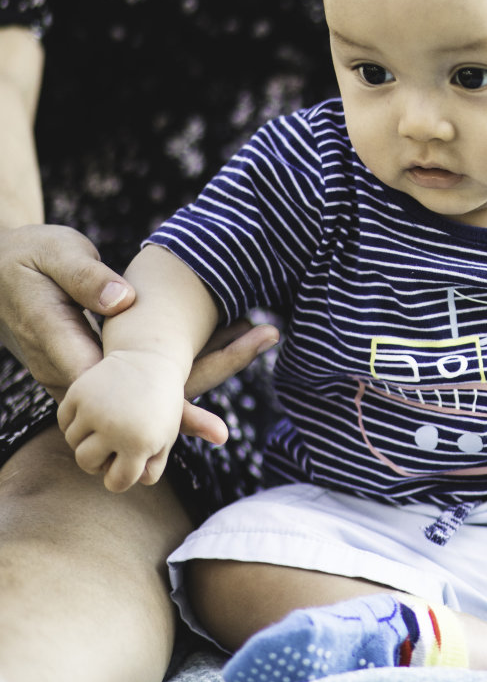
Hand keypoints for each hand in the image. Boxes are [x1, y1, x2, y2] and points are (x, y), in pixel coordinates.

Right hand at [0, 224, 276, 436]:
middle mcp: (76, 374)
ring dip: (202, 374)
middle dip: (197, 403)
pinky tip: (230, 338)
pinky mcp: (98, 368)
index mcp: (64, 349)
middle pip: (146, 402)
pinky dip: (186, 363)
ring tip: (262, 334)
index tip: (211, 427)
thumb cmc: (28, 257)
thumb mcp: (53, 254)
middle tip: (244, 391)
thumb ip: (85, 277)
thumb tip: (124, 300)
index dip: (169, 414)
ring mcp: (87, 376)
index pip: (123, 398)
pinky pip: (145, 376)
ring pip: (149, 391)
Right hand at [58, 348, 206, 491]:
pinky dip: (74, 422)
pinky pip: (64, 421)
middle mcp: (114, 428)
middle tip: (109, 449)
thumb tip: (127, 482)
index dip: (119, 479)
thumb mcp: (166, 437)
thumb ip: (152, 467)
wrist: (151, 362)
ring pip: (73, 443)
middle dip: (97, 461)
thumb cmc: (161, 407)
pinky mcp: (78, 393)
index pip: (117, 482)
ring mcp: (93, 409)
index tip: (123, 470)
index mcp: (140, 443)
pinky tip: (92, 415)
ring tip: (104, 429)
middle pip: (87, 463)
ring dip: (85, 439)